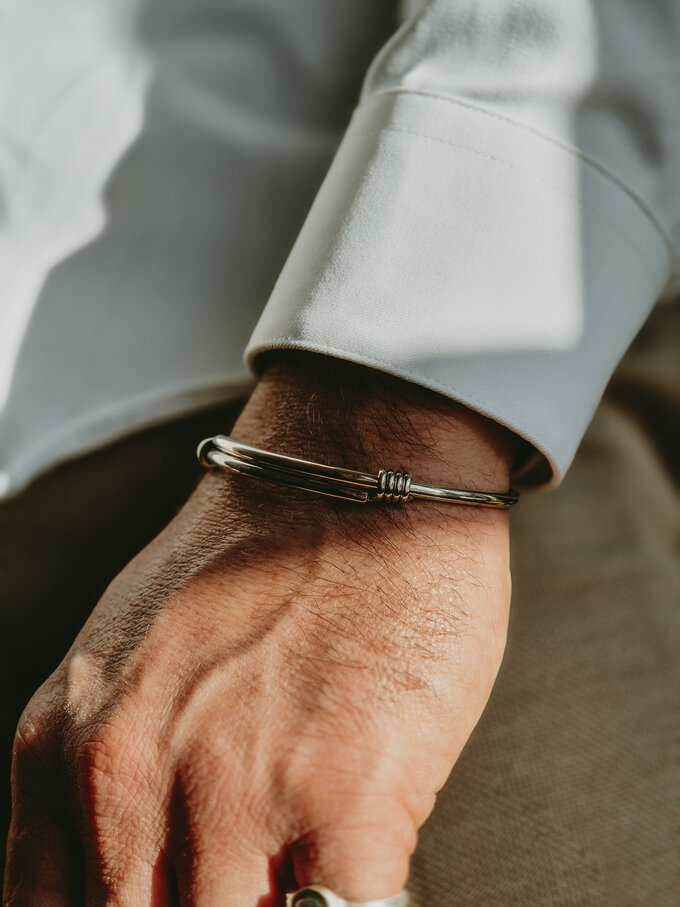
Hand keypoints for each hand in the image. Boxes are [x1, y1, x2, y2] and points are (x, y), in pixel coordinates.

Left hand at [4, 353, 517, 904]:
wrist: (350, 477)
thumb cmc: (255, 558)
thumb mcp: (125, 657)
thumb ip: (107, 772)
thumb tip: (142, 873)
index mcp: (68, 748)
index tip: (170, 897)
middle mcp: (132, 776)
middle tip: (241, 876)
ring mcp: (238, 789)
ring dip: (274, 904)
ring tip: (296, 863)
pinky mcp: (347, 796)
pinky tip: (357, 868)